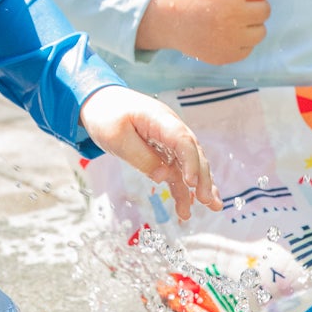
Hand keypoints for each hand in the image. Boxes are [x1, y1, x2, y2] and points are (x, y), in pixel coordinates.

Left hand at [79, 85, 219, 222]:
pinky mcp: (163, 152)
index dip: (190, 161)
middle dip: (203, 177)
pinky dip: (183, 189)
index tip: (192, 183)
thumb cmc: (107, 116)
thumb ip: (141, 157)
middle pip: (193, 153)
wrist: (100, 103)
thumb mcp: (117, 138)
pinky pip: (177, 171)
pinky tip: (186, 207)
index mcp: (160, 119)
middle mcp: (171, 129)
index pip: (182, 140)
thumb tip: (163, 176)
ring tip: (212, 206)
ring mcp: (169, 141)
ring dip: (201, 185)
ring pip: (191, 164)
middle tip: (207, 201)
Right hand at [135, 0, 270, 65]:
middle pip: (265, 9)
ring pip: (261, 32)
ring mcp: (229, 38)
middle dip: (252, 6)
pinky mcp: (226, 56)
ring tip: (229, 20)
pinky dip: (240, 41)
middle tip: (232, 5)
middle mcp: (232, 15)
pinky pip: (248, 47)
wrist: (164, 18)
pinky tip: (223, 34)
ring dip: (249, 25)